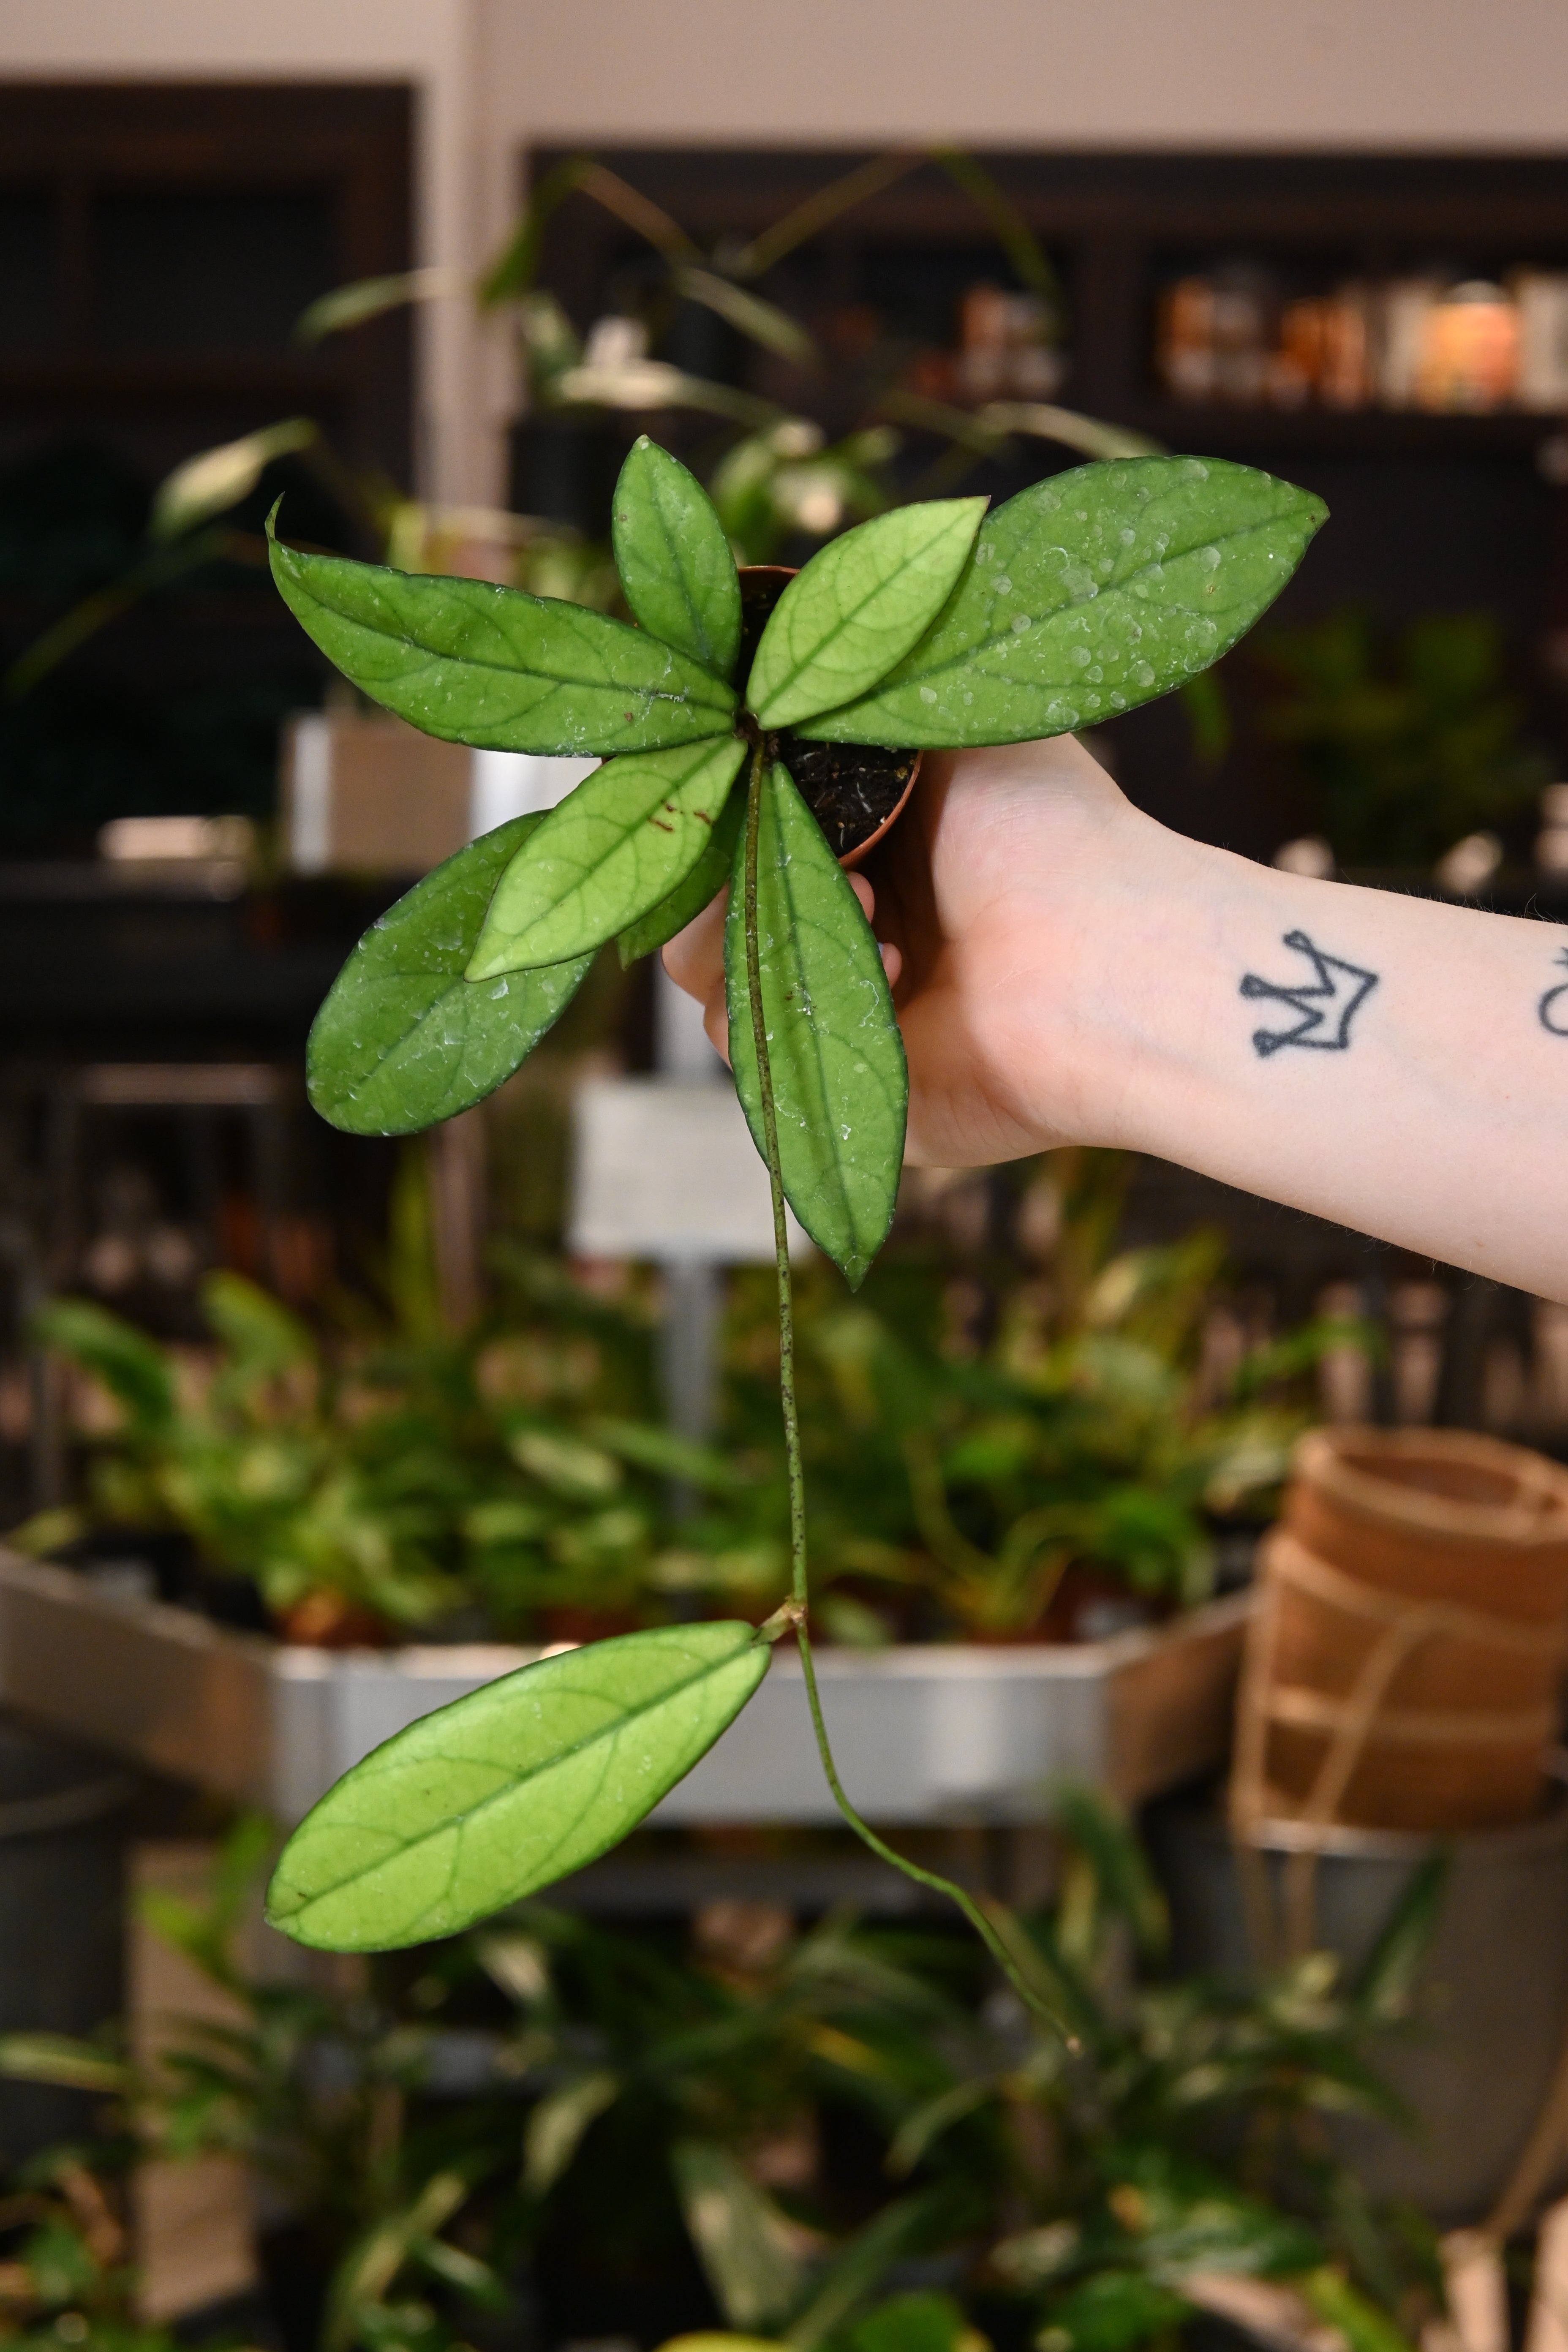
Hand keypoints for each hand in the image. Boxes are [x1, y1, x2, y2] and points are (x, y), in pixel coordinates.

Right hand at [663, 733, 1160, 1165]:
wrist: (1109, 963)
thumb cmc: (1049, 836)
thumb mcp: (945, 729)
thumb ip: (847, 707)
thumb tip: (766, 664)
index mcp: (860, 844)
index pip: (729, 825)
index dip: (722, 800)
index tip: (752, 770)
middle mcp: (842, 926)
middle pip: (701, 901)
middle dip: (729, 861)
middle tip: (827, 842)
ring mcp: (838, 1012)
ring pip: (709, 976)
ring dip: (759, 925)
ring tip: (865, 901)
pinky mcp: (841, 1093)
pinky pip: (749, 1051)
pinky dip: (791, 1000)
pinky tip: (886, 969)